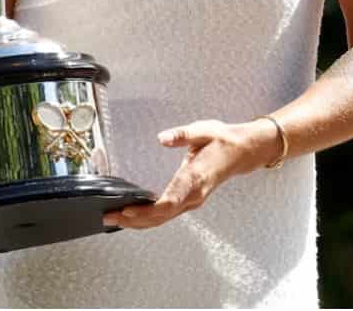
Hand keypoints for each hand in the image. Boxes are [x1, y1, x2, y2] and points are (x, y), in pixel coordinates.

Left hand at [102, 118, 280, 229]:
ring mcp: (192, 201)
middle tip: (109, 217)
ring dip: (138, 222)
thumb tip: (164, 138)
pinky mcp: (189, 201)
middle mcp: (194, 195)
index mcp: (196, 178)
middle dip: (134, 220)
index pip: (170, 202)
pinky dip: (148, 218)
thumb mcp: (204, 130)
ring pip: (162, 219)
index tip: (128, 210)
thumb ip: (183, 135)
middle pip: (161, 217)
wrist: (243, 152)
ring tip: (115, 218)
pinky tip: (134, 214)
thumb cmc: (224, 142)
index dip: (147, 210)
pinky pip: (166, 215)